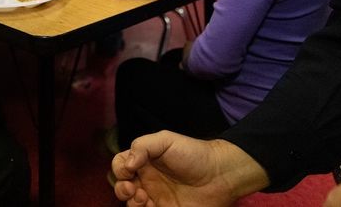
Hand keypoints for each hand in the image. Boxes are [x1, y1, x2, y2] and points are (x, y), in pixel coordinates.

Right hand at [112, 131, 267, 206]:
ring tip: (143, 198)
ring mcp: (156, 198)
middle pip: (122, 187)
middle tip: (132, 189)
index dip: (119, 169)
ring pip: (132, 204)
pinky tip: (151, 206)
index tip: (129, 171)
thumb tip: (127, 164)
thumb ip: (143, 146)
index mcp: (144, 162)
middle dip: (121, 189)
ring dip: (131, 202)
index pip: (121, 165)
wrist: (221, 175)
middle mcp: (147, 180)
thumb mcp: (166, 140)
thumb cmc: (193, 154)